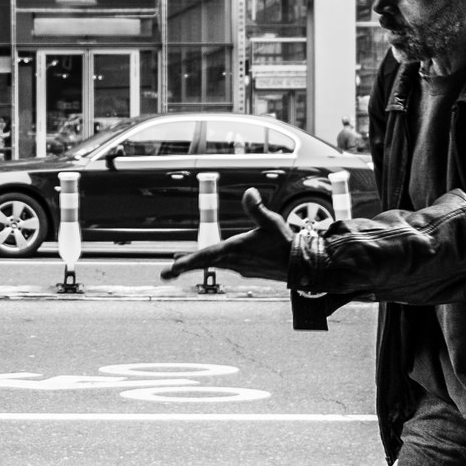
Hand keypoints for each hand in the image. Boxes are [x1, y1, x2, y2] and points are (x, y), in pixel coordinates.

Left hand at [159, 188, 299, 281]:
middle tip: (165, 273)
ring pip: (212, 264)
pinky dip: (211, 263)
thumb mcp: (271, 223)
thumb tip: (249, 192)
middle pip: (204, 262)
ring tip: (177, 264)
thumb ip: (257, 208)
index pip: (207, 255)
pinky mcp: (245, 270)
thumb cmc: (285, 244)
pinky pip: (223, 265)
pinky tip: (208, 261)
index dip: (188, 261)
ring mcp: (239, 268)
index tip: (171, 267)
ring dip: (195, 263)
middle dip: (184, 266)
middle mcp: (234, 261)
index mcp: (236, 249)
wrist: (300, 267)